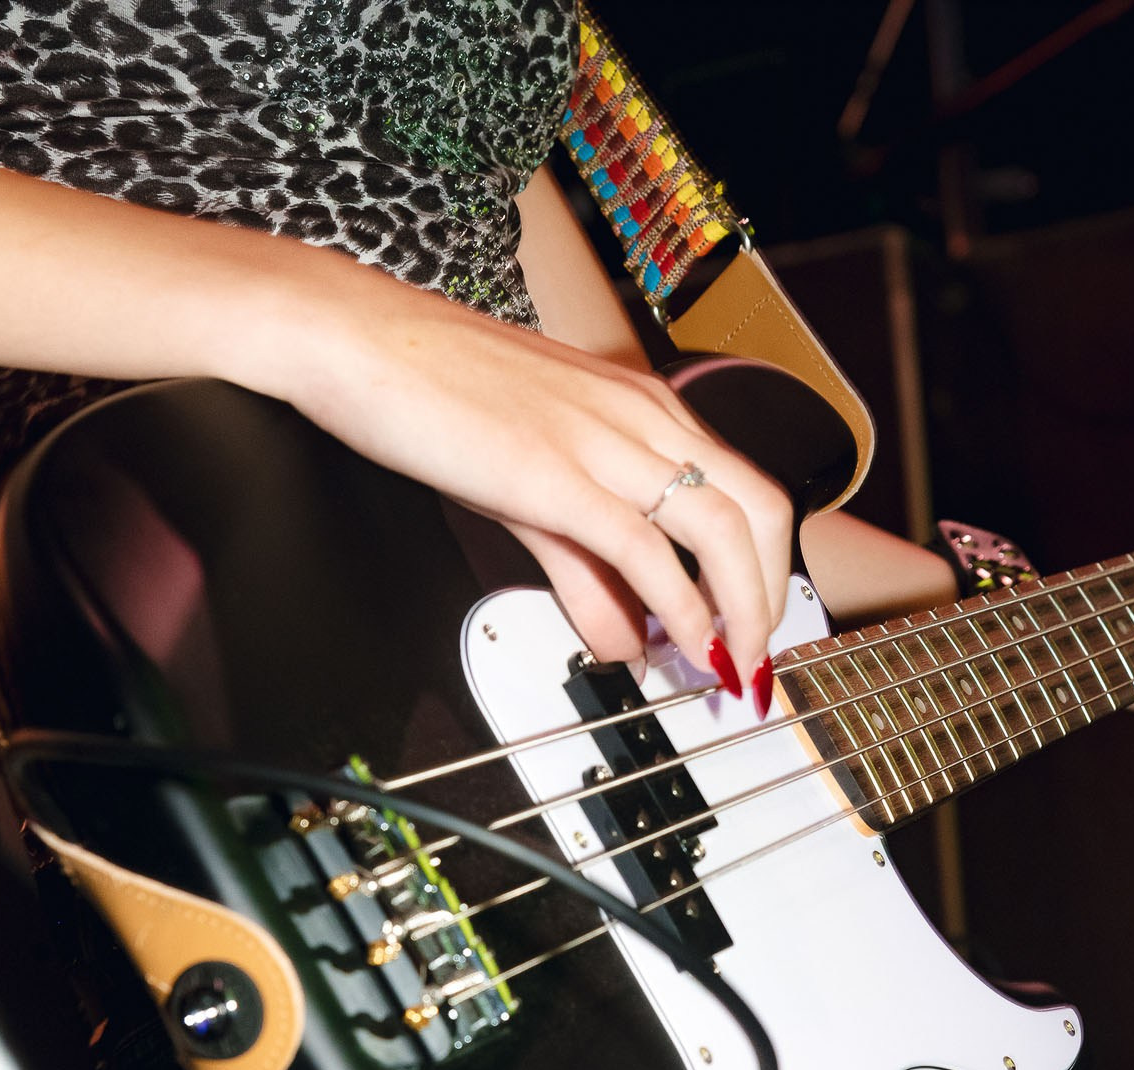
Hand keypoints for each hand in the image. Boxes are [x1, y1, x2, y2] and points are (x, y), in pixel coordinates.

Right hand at [262, 269, 792, 693]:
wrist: (362, 339)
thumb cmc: (439, 393)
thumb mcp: (533, 489)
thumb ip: (588, 568)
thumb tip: (626, 635)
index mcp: (647, 409)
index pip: (750, 490)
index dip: (769, 568)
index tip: (756, 624)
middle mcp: (643, 419)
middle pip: (760, 512)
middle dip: (771, 598)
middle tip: (753, 658)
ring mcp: (605, 444)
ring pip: (722, 531)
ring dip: (739, 612)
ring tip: (727, 665)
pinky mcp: (558, 475)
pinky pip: (645, 550)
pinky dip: (676, 607)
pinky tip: (675, 644)